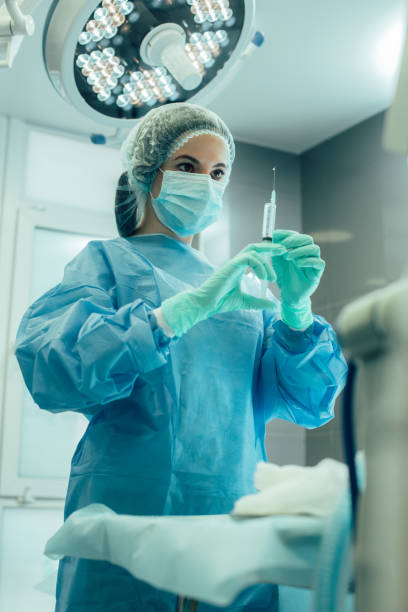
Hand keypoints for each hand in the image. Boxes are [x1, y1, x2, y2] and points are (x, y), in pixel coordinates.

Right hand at [161, 242, 285, 336]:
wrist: (206, 304)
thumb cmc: (220, 301)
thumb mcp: (245, 302)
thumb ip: (259, 302)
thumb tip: (273, 305)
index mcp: (239, 268)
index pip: (255, 254)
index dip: (268, 252)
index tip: (281, 255)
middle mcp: (236, 263)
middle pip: (255, 247)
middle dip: (270, 247)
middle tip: (283, 251)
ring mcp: (233, 263)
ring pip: (253, 252)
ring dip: (266, 263)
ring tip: (272, 278)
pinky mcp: (230, 265)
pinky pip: (248, 258)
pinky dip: (259, 265)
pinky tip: (263, 277)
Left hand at [271, 230, 324, 328]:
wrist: (288, 294)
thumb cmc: (284, 276)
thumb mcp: (277, 260)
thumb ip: (276, 246)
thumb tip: (275, 233)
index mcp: (299, 248)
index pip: (298, 235)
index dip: (289, 234)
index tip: (277, 238)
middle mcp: (308, 254)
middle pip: (308, 239)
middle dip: (294, 240)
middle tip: (283, 246)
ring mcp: (314, 262)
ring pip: (314, 249)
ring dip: (300, 251)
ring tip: (288, 257)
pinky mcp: (317, 273)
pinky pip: (319, 263)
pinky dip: (308, 261)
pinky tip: (298, 264)